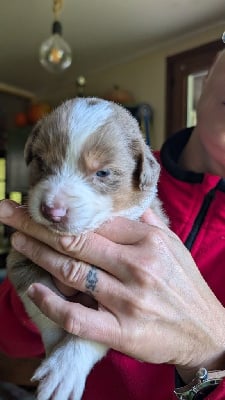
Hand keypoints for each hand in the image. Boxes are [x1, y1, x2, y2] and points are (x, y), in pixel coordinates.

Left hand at [1, 199, 224, 383]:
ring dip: (39, 255)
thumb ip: (149, 222)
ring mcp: (129, 300)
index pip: (97, 222)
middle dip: (38, 226)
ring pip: (73, 273)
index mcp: (149, 241)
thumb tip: (130, 202)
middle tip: (9, 213)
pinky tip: (34, 290)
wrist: (205, 331)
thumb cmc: (186, 286)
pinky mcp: (123, 331)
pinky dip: (52, 303)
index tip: (42, 208)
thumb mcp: (174, 246)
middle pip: (78, 241)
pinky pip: (78, 316)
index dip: (66, 214)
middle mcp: (138, 266)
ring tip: (18, 242)